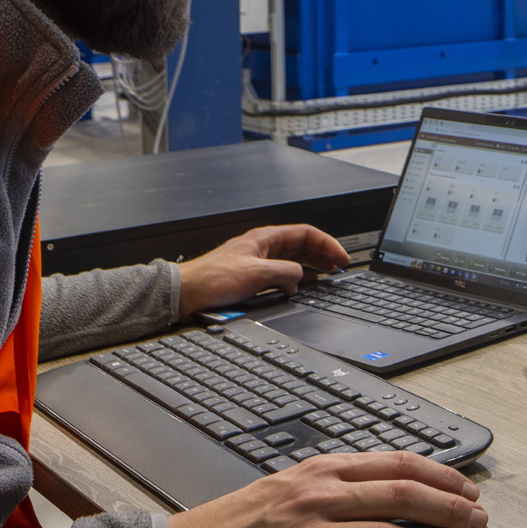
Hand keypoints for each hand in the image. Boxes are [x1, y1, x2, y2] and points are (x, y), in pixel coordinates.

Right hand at [167, 451, 485, 527]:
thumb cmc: (235, 523)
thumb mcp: (288, 486)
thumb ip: (338, 483)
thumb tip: (395, 487)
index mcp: (320, 470)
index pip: (395, 464)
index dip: (441, 476)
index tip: (468, 489)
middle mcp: (316, 497)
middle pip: (400, 495)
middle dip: (448, 508)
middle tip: (478, 520)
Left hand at [177, 224, 350, 318]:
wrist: (186, 293)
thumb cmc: (212, 279)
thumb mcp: (257, 273)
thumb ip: (286, 272)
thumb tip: (298, 278)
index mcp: (265, 238)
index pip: (306, 234)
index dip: (327, 244)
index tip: (340, 257)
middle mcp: (263, 247)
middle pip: (301, 245)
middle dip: (323, 254)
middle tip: (339, 266)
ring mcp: (258, 261)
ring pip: (293, 259)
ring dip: (311, 266)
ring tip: (326, 274)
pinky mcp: (252, 276)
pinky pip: (282, 272)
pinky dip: (296, 277)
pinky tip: (301, 285)